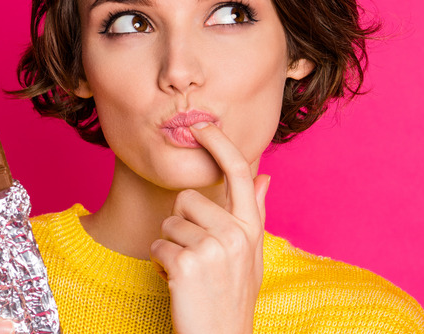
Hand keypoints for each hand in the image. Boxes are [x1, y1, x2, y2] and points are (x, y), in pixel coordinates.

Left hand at [149, 122, 269, 333]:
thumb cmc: (232, 296)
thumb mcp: (252, 255)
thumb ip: (255, 213)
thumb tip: (265, 176)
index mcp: (251, 228)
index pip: (238, 173)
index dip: (219, 144)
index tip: (202, 126)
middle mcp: (235, 234)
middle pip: (187, 198)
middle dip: (182, 223)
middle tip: (194, 254)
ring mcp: (211, 249)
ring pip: (169, 222)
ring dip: (171, 246)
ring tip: (188, 272)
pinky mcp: (186, 265)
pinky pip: (157, 246)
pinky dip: (161, 265)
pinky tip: (178, 284)